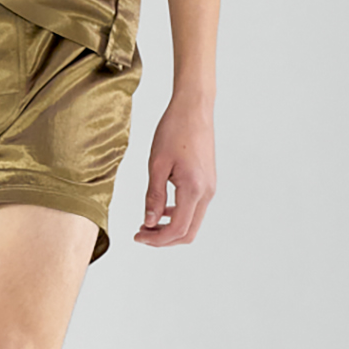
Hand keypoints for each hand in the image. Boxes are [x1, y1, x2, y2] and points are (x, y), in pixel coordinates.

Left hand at [134, 92, 215, 246]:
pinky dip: (178, 215)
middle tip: (141, 234)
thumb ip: (153, 196)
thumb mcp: (157, 164)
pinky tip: (161, 209)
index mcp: (194, 189)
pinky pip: (194, 208)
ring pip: (192, 222)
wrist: (194, 109)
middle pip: (188, 232)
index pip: (177, 229)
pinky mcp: (208, 182)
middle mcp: (207, 192)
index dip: (156, 239)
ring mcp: (210, 188)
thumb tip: (149, 222)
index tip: (137, 236)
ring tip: (147, 223)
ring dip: (170, 228)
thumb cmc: (174, 130)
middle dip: (163, 239)